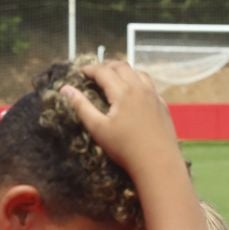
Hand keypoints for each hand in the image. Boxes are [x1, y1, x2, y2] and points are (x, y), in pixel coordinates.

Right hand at [59, 61, 180, 175]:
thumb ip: (81, 106)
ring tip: (114, 78)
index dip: (90, 69)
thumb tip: (65, 88)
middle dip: (106, 66)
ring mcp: (155, 97)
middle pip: (123, 67)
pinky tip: (134, 92)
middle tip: (95, 73)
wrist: (159, 163)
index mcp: (123, 92)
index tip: (80, 72)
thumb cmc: (125, 148)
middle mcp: (141, 89)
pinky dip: (138, 81)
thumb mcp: (98, 128)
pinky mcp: (164, 106)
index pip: (104, 71)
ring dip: (125, 71)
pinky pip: (150, 86)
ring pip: (139, 73)